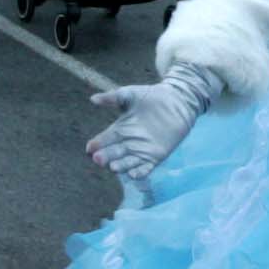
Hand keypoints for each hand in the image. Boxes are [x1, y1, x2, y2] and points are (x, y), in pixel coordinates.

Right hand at [86, 62, 219, 180]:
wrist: (178, 101)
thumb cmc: (152, 96)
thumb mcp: (130, 94)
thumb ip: (112, 97)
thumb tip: (93, 99)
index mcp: (121, 128)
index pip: (105, 139)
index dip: (97, 144)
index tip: (90, 148)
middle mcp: (129, 142)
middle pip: (113, 153)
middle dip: (105, 156)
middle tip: (97, 159)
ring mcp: (142, 150)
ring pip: (127, 162)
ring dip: (120, 166)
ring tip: (113, 167)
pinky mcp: (157, 156)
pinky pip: (146, 167)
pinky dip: (139, 172)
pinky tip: (133, 174)